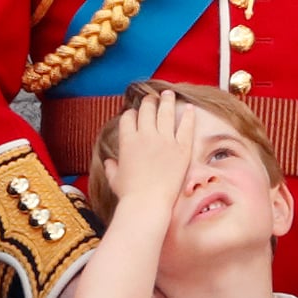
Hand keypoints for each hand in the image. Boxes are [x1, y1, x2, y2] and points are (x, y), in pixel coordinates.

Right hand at [104, 90, 193, 209]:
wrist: (148, 204)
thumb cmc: (130, 195)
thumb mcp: (114, 179)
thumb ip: (111, 167)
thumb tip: (109, 162)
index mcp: (127, 140)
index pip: (129, 117)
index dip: (132, 113)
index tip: (135, 113)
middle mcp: (145, 135)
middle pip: (147, 110)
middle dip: (149, 101)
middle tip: (153, 97)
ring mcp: (165, 141)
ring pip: (165, 112)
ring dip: (166, 100)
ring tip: (168, 93)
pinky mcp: (182, 149)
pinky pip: (186, 127)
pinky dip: (188, 116)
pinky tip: (189, 107)